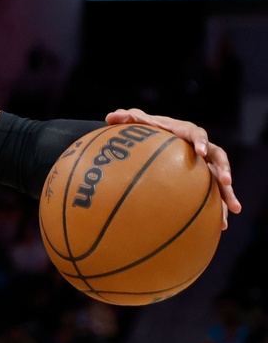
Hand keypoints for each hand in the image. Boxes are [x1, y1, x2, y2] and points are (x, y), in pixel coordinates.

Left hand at [105, 108, 241, 227]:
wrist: (159, 140)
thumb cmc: (149, 129)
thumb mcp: (138, 123)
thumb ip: (127, 119)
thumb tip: (110, 117)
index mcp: (187, 132)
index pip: (197, 134)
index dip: (200, 142)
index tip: (199, 152)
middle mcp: (201, 148)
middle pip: (218, 157)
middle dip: (224, 169)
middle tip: (225, 182)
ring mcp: (205, 165)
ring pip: (221, 179)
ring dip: (228, 194)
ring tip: (233, 209)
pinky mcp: (204, 180)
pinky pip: (214, 194)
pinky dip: (218, 208)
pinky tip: (222, 225)